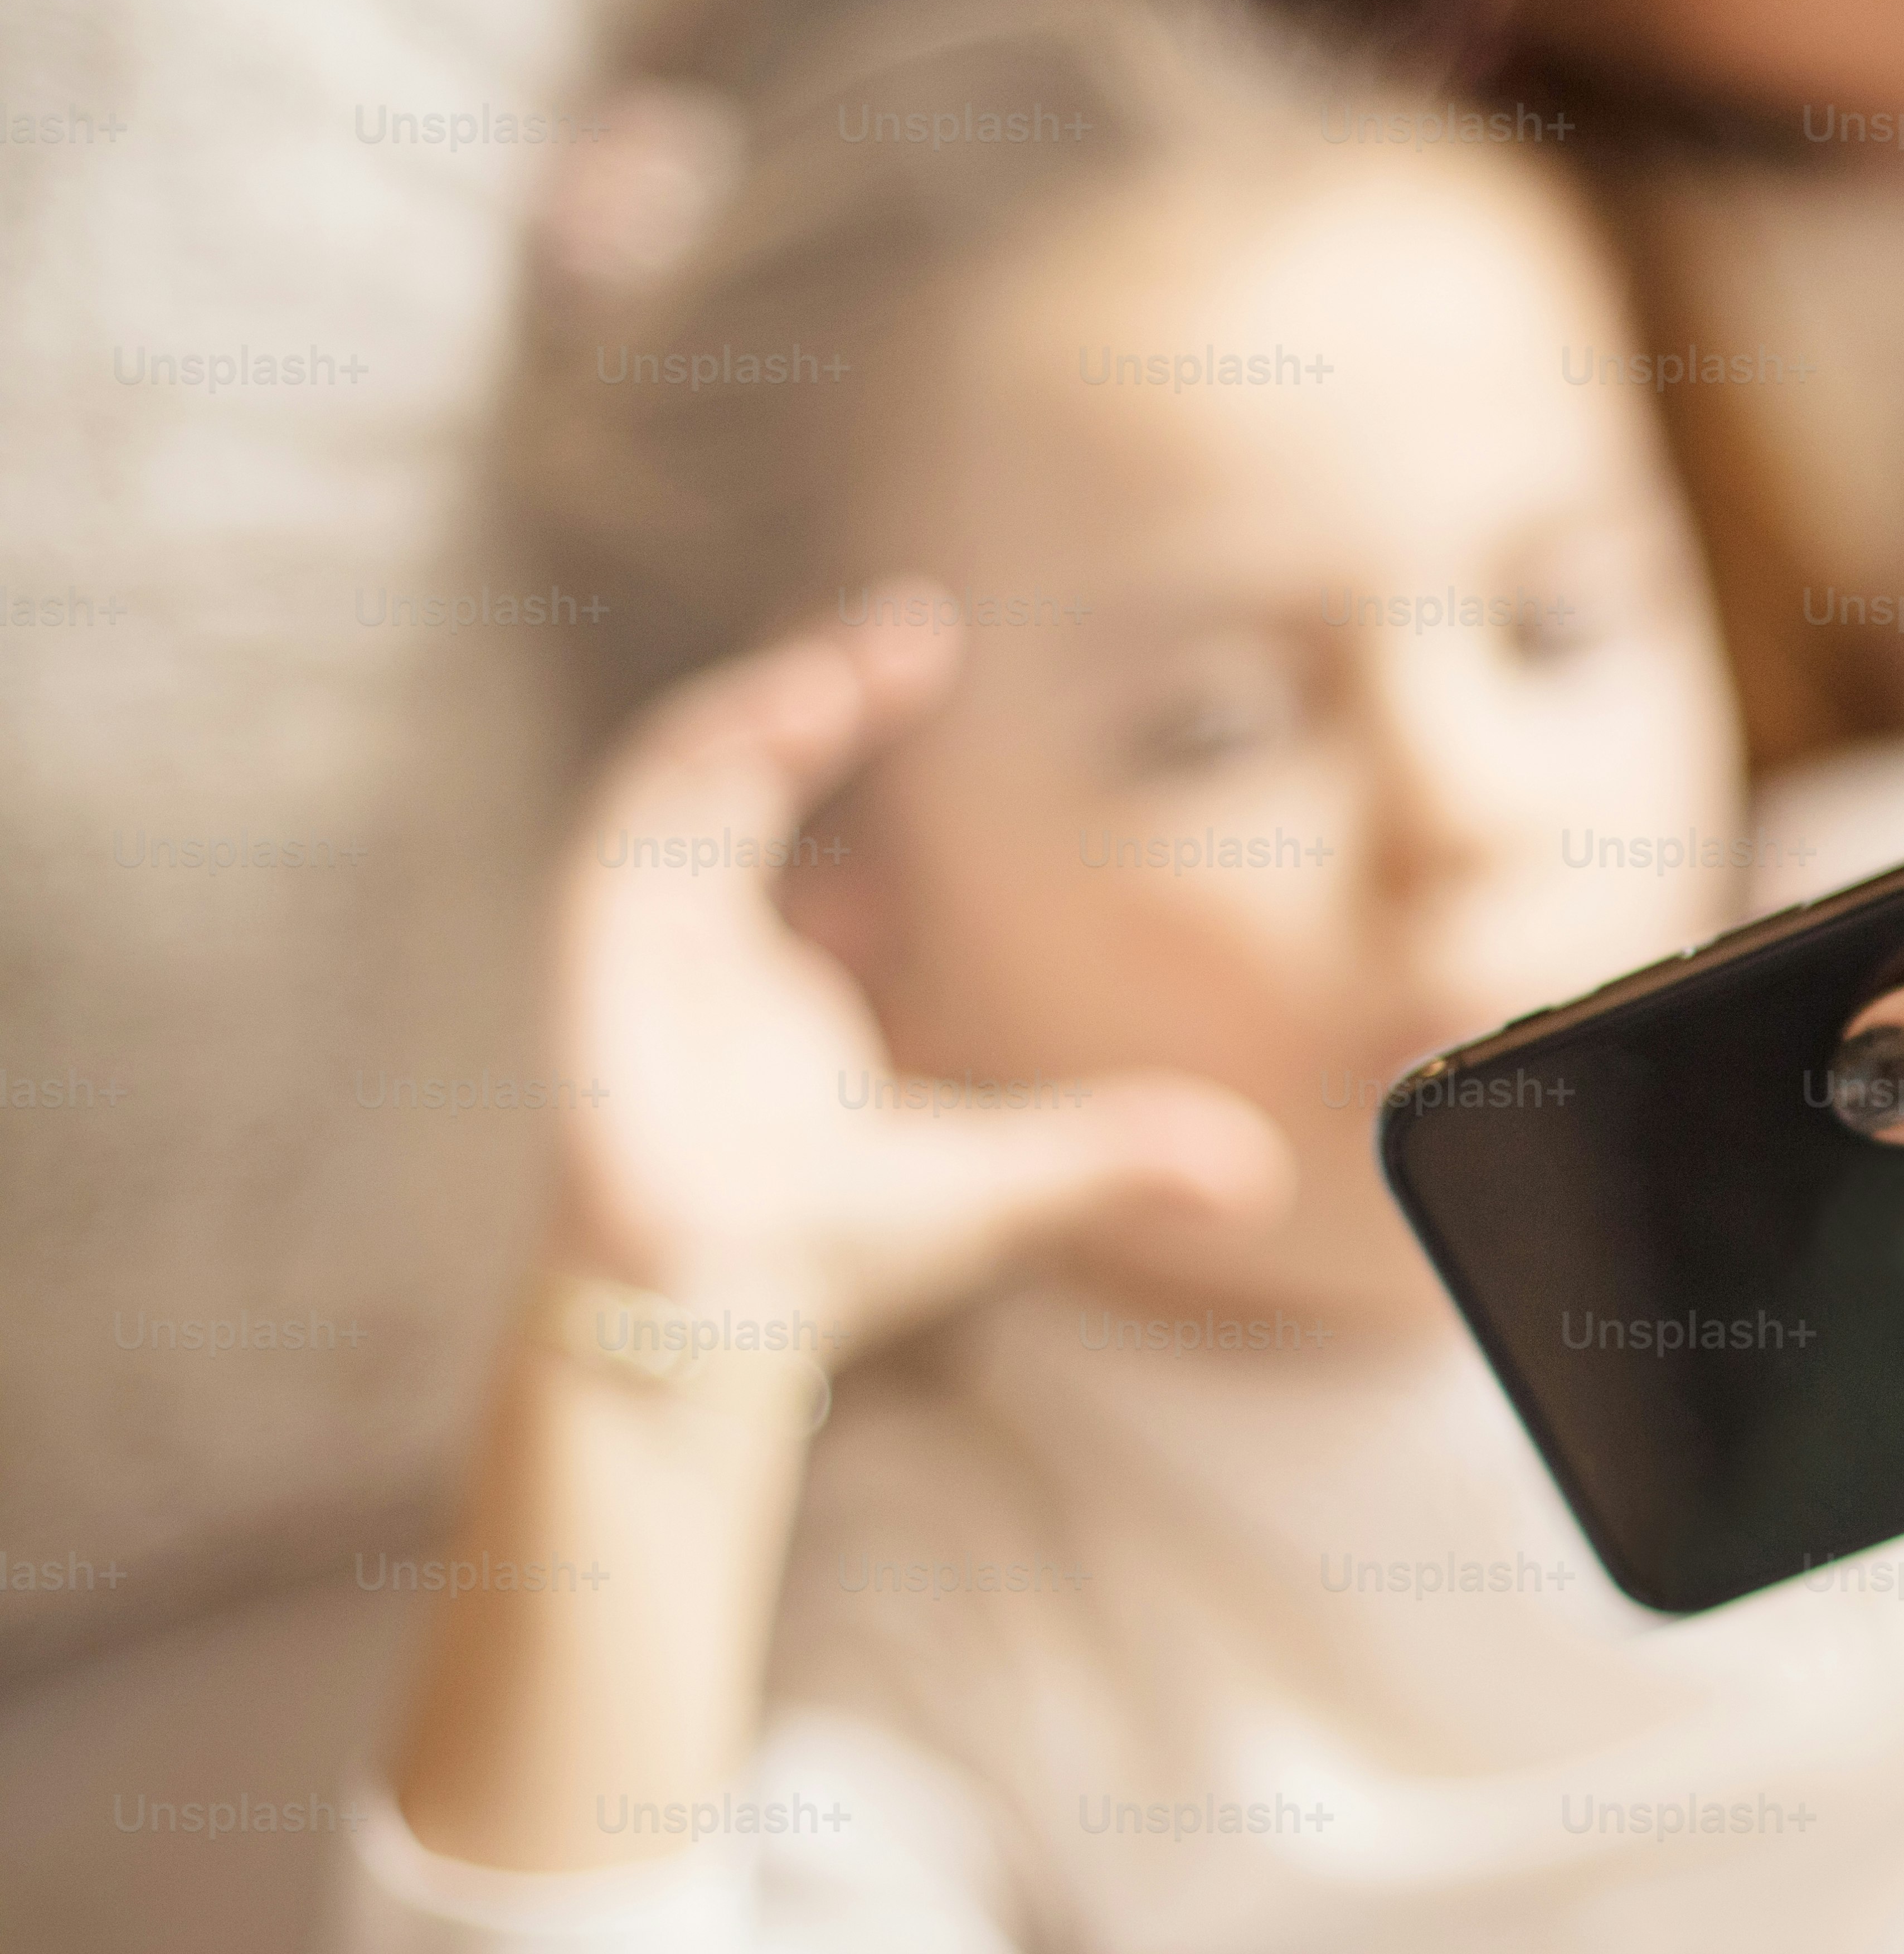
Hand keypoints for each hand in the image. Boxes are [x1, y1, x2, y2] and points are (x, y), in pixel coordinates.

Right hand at [544, 589, 1293, 1352]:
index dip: (852, 732)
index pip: (799, 820)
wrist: (713, 1323)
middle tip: (918, 630)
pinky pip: (624, 832)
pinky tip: (779, 715)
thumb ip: (1120, 1156)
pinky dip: (693, 766)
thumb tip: (1262, 1176)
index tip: (932, 664)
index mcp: (779, 979)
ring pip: (682, 781)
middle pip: (747, 773)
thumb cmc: (834, 1258)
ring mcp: (640, 949)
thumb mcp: (1007, 1184)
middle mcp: (704, 948)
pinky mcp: (591, 959)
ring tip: (865, 657)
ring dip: (761, 705)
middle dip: (820, 691)